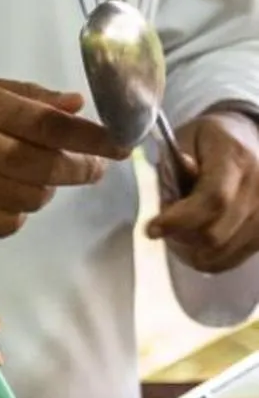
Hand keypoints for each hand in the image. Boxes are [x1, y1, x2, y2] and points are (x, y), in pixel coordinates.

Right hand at [0, 73, 121, 236]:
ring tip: (36, 174)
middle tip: (94, 165)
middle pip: (50, 167)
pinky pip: (10, 222)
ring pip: (35, 198)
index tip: (123, 144)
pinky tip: (8, 194)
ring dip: (48, 188)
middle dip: (83, 168)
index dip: (94, 137)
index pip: (52, 125)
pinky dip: (20, 211)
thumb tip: (78, 104)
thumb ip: (25, 96)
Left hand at [149, 111, 258, 271]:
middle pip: (217, 233)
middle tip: (163, 227)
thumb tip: (171, 204)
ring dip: (193, 249)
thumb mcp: (182, 140)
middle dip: (181, 236)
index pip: (213, 199)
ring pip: (223, 251)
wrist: (245, 139)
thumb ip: (172, 170)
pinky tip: (196, 241)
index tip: (152, 228)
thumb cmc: (207, 141)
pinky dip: (209, 257)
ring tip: (179, 231)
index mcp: (235, 157)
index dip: (180, 220)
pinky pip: (233, 258)